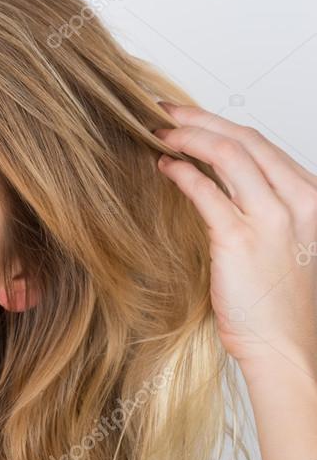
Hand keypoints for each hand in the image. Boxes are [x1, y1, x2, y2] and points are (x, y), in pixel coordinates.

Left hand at [154, 102, 316, 459]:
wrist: (287, 348)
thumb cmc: (280, 304)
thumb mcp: (283, 244)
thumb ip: (260, 210)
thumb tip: (217, 184)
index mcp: (309, 198)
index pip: (262, 145)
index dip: (221, 125)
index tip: (191, 117)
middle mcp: (296, 201)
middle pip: (243, 139)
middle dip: (199, 119)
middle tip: (162, 111)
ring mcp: (270, 218)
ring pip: (226, 154)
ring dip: (187, 137)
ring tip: (158, 133)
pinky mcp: (239, 238)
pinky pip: (206, 191)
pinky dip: (181, 172)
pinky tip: (164, 168)